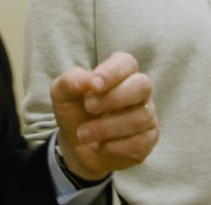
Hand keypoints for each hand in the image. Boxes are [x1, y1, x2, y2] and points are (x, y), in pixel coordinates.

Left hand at [50, 52, 157, 180]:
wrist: (77, 146)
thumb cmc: (75, 111)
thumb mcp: (63, 94)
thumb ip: (71, 82)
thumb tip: (87, 81)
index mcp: (120, 72)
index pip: (126, 63)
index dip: (112, 72)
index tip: (93, 86)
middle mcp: (138, 90)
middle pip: (142, 86)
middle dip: (113, 98)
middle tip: (88, 107)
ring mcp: (147, 114)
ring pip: (139, 118)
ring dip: (105, 128)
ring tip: (83, 133)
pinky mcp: (148, 139)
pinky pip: (139, 143)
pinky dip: (114, 147)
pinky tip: (99, 146)